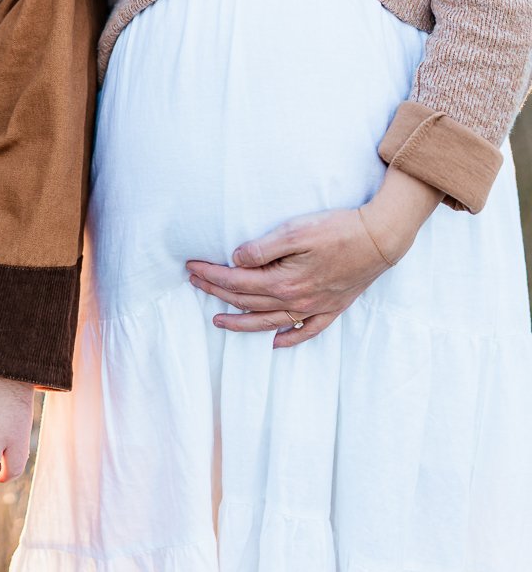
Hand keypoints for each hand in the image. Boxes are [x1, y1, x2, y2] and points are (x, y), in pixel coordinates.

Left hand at [186, 169, 440, 347]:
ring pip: (269, 321)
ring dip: (241, 322)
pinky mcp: (333, 307)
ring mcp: (315, 306)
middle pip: (248, 301)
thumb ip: (262, 249)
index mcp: (283, 281)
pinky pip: (307, 330)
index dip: (211, 275)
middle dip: (217, 293)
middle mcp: (296, 300)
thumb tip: (236, 260)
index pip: (237, 281)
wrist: (381, 239)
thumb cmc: (337, 229)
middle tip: (195, 284)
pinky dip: (290, 338)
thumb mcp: (294, 231)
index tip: (191, 268)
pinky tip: (277, 342)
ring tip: (219, 321)